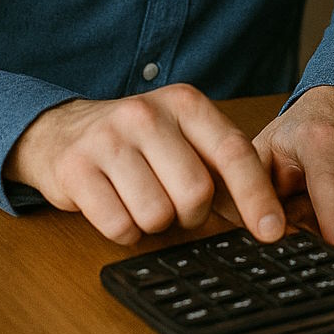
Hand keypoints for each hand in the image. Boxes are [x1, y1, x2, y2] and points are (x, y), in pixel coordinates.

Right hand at [3, 83, 282, 245]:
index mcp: (185, 103)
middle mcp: (148, 114)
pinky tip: (116, 205)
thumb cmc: (136, 141)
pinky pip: (119, 227)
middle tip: (174, 202)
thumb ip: (222, 168)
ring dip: (154, 223)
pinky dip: (124, 230)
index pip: (232, 151)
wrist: (61, 130)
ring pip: (156, 215)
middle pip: (195, 192)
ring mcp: (109, 139)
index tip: (272, 230)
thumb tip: (266, 216)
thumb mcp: (182, 137)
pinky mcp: (75, 168)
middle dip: (191, 213)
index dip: (256, 195)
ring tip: (141, 198)